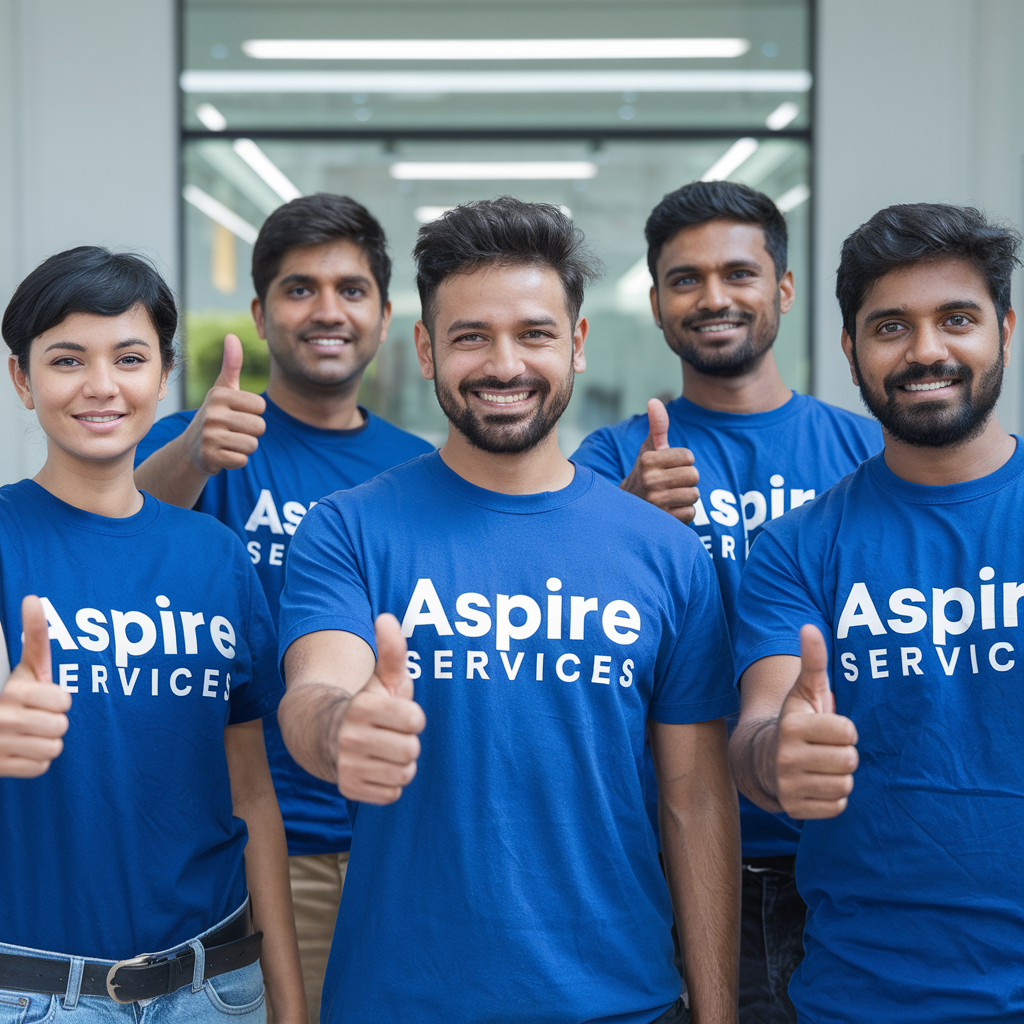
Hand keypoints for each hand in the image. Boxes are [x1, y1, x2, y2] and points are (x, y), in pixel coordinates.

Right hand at [0, 596, 70, 777]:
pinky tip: (22, 750)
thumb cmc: (13, 695)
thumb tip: (33, 598)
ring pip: (52, 749)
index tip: (45, 698)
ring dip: (46, 743)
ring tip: (30, 734)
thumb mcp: (26, 667)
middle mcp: (3, 718)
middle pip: (61, 727)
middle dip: (54, 723)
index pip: (64, 702)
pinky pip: (40, 768)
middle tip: (38, 718)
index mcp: (13, 691)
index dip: (59, 701)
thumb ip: (35, 636)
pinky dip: (35, 762)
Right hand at [185, 334, 266, 476]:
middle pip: (260, 427)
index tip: (238, 414)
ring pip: (252, 445)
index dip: (254, 413)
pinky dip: (237, 460)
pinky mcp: (210, 457)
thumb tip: (232, 336)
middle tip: (234, 430)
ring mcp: (209, 436)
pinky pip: (242, 460)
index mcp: (219, 395)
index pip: (261, 407)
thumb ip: (231, 365)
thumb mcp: (222, 390)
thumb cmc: (215, 415)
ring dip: (245, 447)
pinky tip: (224, 454)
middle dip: (252, 432)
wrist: (191, 448)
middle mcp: (212, 414)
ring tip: (229, 441)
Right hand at [334, 614, 425, 804]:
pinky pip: (391, 794)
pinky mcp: (348, 790)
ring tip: (386, 751)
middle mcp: (351, 739)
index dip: (412, 717)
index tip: (399, 715)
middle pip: (411, 750)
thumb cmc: (363, 703)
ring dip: (401, 763)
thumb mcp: (379, 676)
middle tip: (392, 735)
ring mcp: (348, 767)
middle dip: (407, 741)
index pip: (414, 719)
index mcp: (361, 708)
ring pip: (403, 774)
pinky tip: (377, 767)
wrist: (318, 735)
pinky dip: (389, 782)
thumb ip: (391, 649)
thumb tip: (387, 617)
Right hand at [620, 398, 699, 522]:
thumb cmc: (644, 474)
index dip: (683, 462)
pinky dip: (683, 512)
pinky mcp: (662, 521)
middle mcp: (649, 481)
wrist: (626, 508)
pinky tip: (668, 510)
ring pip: (694, 495)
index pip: (689, 457)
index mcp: (647, 460)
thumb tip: (655, 400)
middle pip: (694, 476)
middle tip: (671, 483)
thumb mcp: (649, 450)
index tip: (669, 467)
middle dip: (687, 479)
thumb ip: (657, 426)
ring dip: (685, 496)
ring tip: (669, 496)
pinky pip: (690, 513)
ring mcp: (655, 503)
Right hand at [775, 625, 857, 818]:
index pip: (848, 732)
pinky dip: (833, 798)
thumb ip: (813, 661)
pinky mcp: (793, 809)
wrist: (762, 759)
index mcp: (792, 726)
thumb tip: (809, 626)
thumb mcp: (805, 691)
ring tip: (822, 766)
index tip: (827, 728)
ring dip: (840, 777)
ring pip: (844, 786)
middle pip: (849, 760)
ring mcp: (787, 785)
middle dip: (844, 754)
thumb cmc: (797, 722)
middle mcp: (786, 757)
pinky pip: (836, 807)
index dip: (844, 729)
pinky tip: (818, 784)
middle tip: (827, 749)